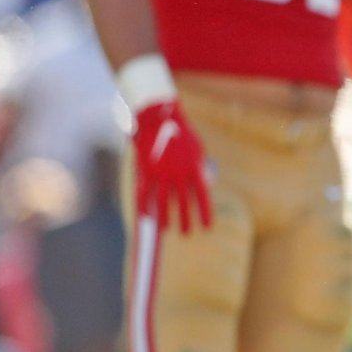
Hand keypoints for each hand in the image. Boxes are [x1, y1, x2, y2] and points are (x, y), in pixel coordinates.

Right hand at [131, 101, 212, 231]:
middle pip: (183, 202)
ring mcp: (160, 173)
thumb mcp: (197, 149)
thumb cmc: (180, 132)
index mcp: (194, 168)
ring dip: (166, 217)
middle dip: (185, 219)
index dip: (205, 213)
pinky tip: (145, 217)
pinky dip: (144, 205)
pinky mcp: (145, 170)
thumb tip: (205, 183)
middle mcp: (178, 174)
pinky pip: (144, 192)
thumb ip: (200, 168)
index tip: (207, 227)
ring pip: (163, 201)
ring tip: (169, 229)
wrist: (157, 117)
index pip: (202, 196)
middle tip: (187, 233)